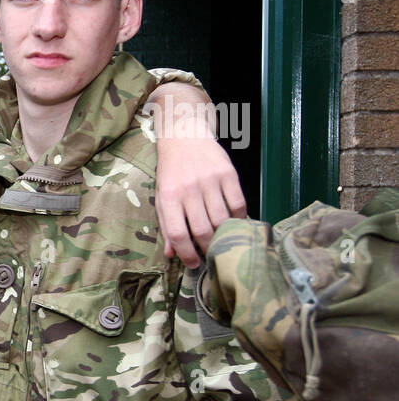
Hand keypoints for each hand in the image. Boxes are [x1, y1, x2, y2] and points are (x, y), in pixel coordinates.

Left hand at [150, 84, 246, 267]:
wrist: (184, 137)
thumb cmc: (171, 173)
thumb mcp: (162, 197)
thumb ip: (166, 226)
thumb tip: (171, 255)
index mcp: (169, 197)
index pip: (177, 233)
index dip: (186, 254)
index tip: (194, 264)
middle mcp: (189, 189)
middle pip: (202, 230)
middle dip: (208, 249)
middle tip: (211, 256)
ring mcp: (210, 181)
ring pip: (222, 219)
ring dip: (224, 236)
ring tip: (223, 243)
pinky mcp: (228, 174)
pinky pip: (238, 203)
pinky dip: (239, 218)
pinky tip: (235, 223)